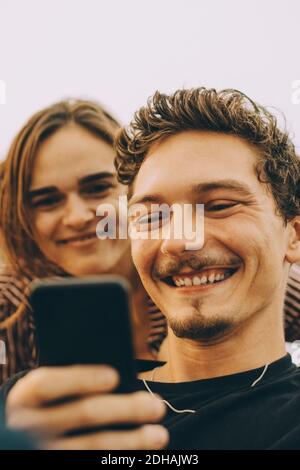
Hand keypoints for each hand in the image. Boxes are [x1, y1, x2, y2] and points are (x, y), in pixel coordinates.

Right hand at [6, 365, 168, 449]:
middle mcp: (29, 427)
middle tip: (157, 406)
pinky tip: (139, 453)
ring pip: (93, 446)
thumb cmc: (48, 402)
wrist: (22, 438)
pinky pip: (92, 463)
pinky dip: (118, 458)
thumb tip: (118, 374)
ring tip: (159, 434)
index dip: (81, 378)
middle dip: (126, 409)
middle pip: (83, 414)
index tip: (114, 376)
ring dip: (131, 440)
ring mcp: (45, 452)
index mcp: (26, 396)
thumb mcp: (48, 388)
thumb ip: (72, 379)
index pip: (49, 384)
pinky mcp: (59, 466)